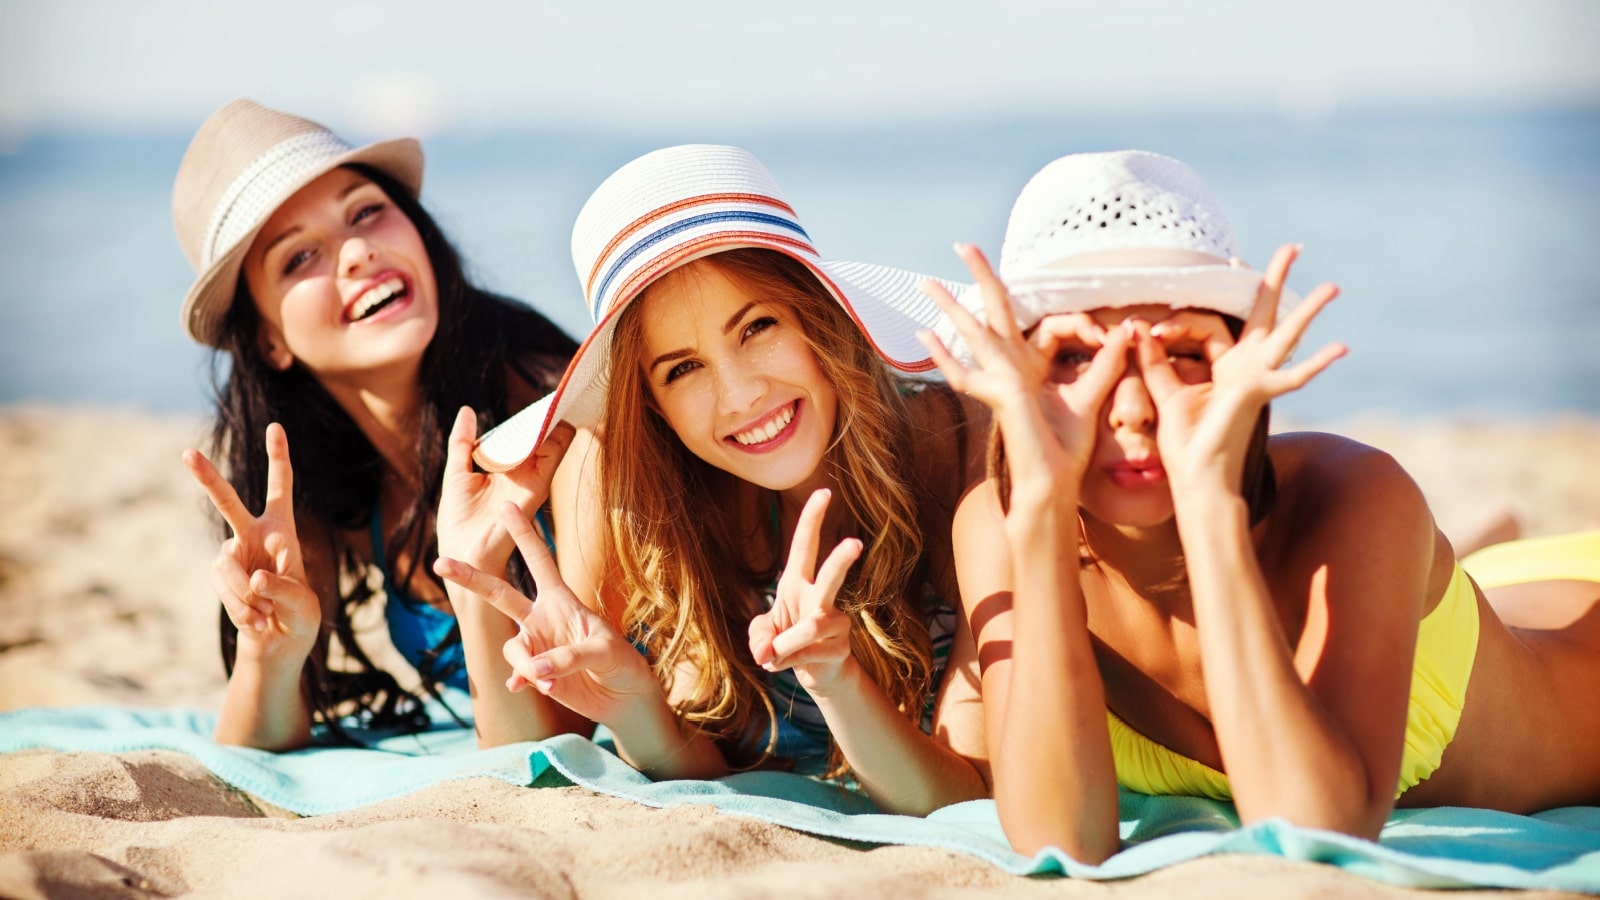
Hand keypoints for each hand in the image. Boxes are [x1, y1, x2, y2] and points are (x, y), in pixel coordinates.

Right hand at [183, 424, 319, 662]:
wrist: (277, 643)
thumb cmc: (300, 617)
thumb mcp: (304, 603)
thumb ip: (284, 586)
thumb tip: (255, 576)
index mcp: (282, 530)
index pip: (281, 488)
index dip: (278, 457)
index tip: (275, 426)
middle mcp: (252, 535)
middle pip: (228, 503)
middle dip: (208, 478)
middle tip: (187, 454)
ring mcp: (231, 555)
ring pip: (228, 567)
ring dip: (247, 596)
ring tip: (267, 614)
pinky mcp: (219, 577)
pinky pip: (224, 589)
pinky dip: (242, 609)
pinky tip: (257, 620)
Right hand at [434, 502, 657, 725]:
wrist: (622, 694)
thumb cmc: (620, 662)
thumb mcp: (603, 651)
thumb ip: (568, 656)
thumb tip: (535, 669)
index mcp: (562, 599)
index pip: (539, 559)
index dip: (523, 533)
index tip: (506, 506)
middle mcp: (542, 617)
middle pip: (499, 593)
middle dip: (471, 578)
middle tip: (440, 562)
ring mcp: (536, 644)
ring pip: (512, 647)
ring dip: (527, 665)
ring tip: (552, 683)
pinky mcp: (535, 673)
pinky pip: (516, 674)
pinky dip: (523, 682)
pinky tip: (531, 689)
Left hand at [436, 406, 574, 568]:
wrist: (460, 554)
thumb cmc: (459, 522)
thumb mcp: (457, 473)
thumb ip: (462, 443)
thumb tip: (468, 410)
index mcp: (509, 469)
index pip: (528, 436)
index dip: (533, 417)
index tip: (542, 397)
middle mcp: (525, 474)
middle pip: (546, 436)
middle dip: (549, 413)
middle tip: (554, 391)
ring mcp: (533, 480)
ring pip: (556, 441)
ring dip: (552, 419)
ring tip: (552, 400)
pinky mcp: (535, 489)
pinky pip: (554, 455)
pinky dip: (553, 434)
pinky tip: (545, 419)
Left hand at [748, 488, 861, 693]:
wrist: (815, 673)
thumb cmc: (785, 642)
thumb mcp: (761, 636)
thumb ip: (758, 638)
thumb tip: (766, 653)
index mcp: (798, 582)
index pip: (805, 546)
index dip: (813, 520)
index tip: (825, 492)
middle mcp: (820, 597)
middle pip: (831, 575)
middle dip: (841, 560)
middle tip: (855, 543)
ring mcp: (836, 621)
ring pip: (811, 627)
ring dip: (785, 644)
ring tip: (770, 657)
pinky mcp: (841, 646)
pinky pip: (808, 653)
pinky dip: (786, 662)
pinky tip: (782, 665)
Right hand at [918, 243, 1128, 494]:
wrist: (1053, 485)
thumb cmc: (1066, 450)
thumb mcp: (1091, 398)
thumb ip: (1106, 364)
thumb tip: (1126, 329)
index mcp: (1032, 366)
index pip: (1048, 326)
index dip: (1082, 324)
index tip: (1110, 334)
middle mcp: (1011, 368)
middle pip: (994, 311)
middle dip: (981, 276)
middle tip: (962, 244)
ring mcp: (999, 381)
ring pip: (972, 333)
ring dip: (950, 306)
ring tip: (926, 283)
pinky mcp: (999, 396)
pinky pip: (967, 373)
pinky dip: (944, 358)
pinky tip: (924, 336)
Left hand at [1136, 244, 1345, 492]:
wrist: (1198, 479)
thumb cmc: (1185, 444)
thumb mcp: (1165, 394)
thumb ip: (1154, 362)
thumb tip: (1136, 327)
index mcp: (1226, 366)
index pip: (1211, 324)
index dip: (1179, 323)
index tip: (1151, 330)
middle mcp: (1247, 368)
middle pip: (1263, 314)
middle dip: (1274, 280)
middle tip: (1291, 247)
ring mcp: (1257, 380)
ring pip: (1286, 336)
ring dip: (1308, 311)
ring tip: (1333, 286)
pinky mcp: (1258, 394)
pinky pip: (1291, 379)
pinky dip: (1315, 365)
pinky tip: (1342, 349)